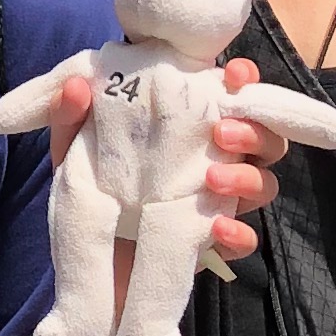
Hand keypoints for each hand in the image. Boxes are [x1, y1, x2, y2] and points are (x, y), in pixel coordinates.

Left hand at [49, 58, 287, 268]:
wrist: (85, 260)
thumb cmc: (88, 191)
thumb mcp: (74, 151)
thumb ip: (72, 118)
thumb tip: (77, 87)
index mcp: (186, 129)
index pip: (229, 95)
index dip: (243, 80)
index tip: (234, 75)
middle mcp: (213, 160)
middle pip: (263, 139)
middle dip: (253, 131)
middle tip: (221, 133)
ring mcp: (218, 202)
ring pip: (263, 184)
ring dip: (248, 179)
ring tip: (212, 179)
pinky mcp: (214, 242)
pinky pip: (247, 238)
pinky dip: (239, 232)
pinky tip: (216, 228)